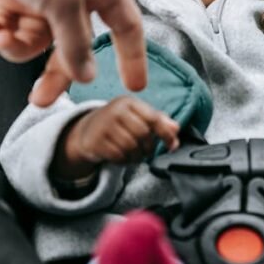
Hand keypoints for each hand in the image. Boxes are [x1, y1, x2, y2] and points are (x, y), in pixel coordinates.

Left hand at [0, 0, 146, 104]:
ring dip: (15, 47)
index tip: (134, 85)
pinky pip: (9, 28)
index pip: (126, 28)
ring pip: (36, 41)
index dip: (132, 57)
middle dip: (54, 73)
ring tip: (0, 37)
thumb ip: (75, 41)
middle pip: (73, 46)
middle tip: (41, 98)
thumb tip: (85, 74)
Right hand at [51, 96, 180, 179]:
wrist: (87, 130)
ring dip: (137, 156)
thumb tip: (175, 129)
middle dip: (149, 147)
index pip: (153, 118)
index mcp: (129, 102)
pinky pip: (118, 156)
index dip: (166, 134)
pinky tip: (123, 157)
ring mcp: (103, 125)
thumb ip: (159, 121)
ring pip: (131, 146)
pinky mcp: (95, 141)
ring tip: (134, 155)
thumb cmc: (119, 123)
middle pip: (143, 133)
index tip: (172, 145)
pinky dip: (125, 161)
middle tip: (146, 151)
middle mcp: (115, 110)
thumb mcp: (138, 117)